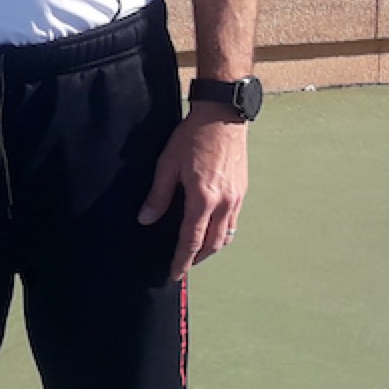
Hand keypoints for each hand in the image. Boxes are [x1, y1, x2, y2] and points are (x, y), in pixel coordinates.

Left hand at [137, 107, 248, 278]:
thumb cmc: (193, 136)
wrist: (223, 115)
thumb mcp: (168, 164)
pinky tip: (211, 228)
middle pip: (213, 244)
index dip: (182, 260)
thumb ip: (158, 195)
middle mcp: (224, 203)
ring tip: (197, 250)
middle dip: (198, 258)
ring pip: (227, 235)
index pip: (192, 240)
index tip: (174, 273)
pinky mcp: (242, 190)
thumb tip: (146, 218)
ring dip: (212, 247)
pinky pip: (234, 221)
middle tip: (184, 264)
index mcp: (203, 199)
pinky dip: (222, 232)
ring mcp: (237, 198)